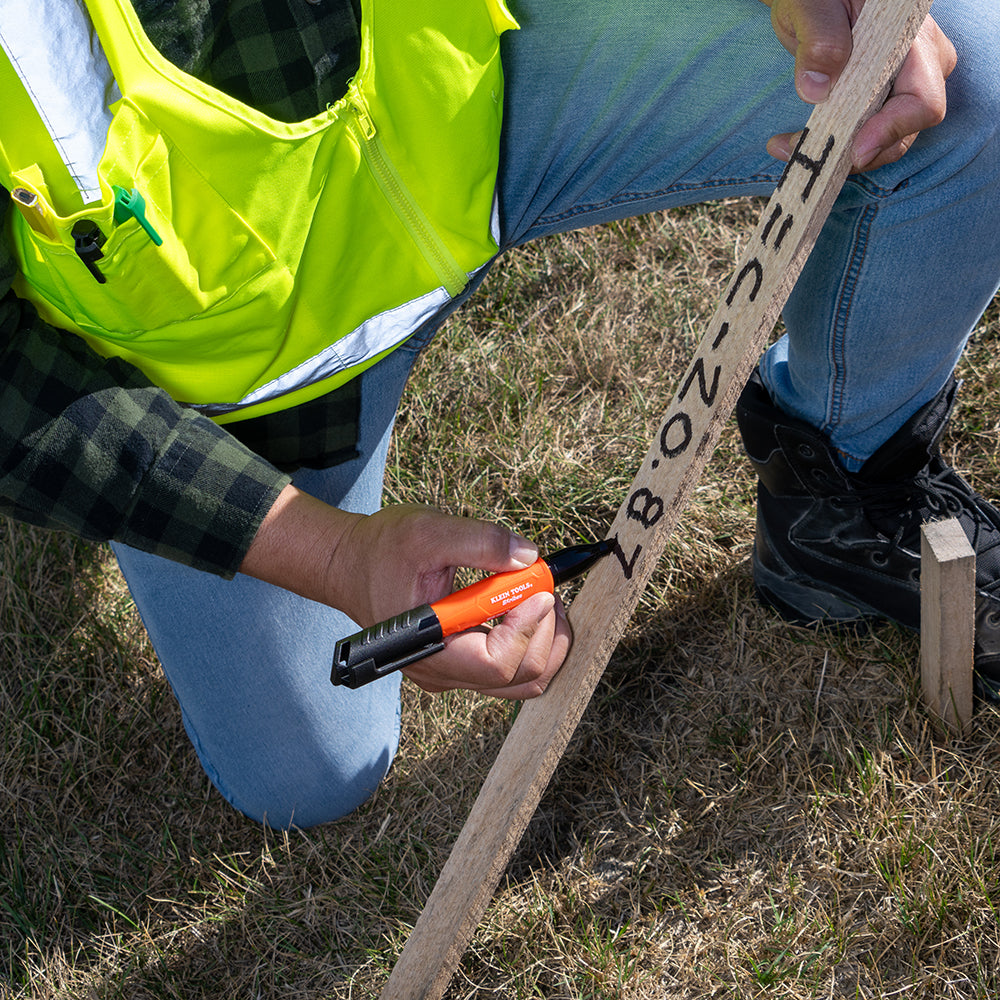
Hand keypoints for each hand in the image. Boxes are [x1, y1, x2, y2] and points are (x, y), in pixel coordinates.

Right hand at [241, 487, 570, 698]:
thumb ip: (479, 541)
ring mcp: (454, 673)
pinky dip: (533, 641)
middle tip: (547, 587)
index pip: (497, 663)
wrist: (350, 565)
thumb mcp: (427, 531)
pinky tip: (530, 604)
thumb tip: (529, 556)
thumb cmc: (381, 551)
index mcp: (430, 648)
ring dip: (545, 640)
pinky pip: (512, 671)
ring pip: (522, 681)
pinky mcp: (462, 664)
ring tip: (544, 595)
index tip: (536, 588)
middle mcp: (443, 672)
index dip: (527, 627)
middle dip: (545, 631)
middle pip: (520, 679)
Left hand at [762, 0, 956, 170]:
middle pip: (905, 130)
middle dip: (855, 152)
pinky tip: (789, 143)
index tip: (856, 150)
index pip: (923, 98)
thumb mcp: (813, 7)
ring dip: (836, 153)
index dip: (894, 129)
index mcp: (912, 39)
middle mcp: (918, 66)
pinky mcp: (878, 104)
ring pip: (883, 142)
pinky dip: (830, 146)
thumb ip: (820, 39)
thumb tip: (816, 90)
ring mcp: (900, 87)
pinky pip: (863, 137)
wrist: (814, 3)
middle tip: (800, 149)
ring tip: (783, 146)